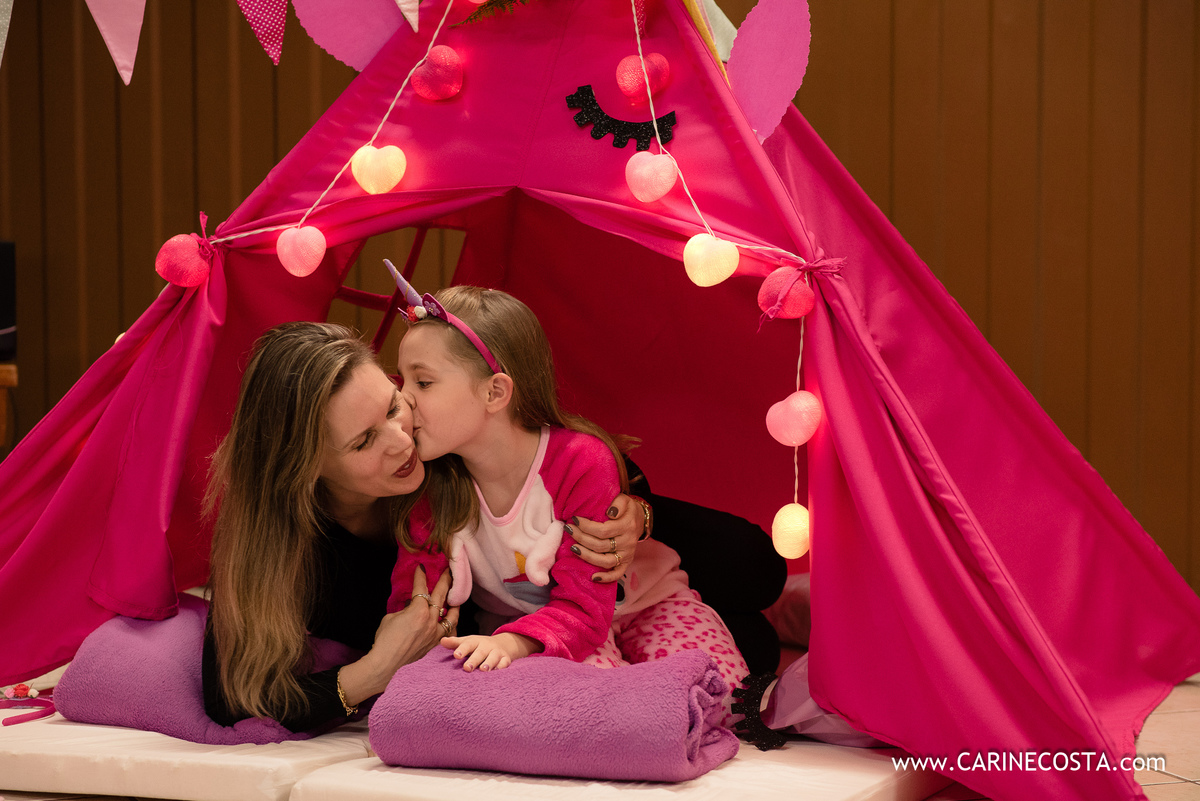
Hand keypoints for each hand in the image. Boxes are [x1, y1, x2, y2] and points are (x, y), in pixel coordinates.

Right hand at [338, 566, 458, 703]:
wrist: (387, 663)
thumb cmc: (385, 640)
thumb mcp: (391, 617)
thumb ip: (404, 609)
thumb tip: (411, 606)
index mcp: (418, 610)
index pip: (421, 588)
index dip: (421, 576)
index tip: (421, 567)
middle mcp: (430, 619)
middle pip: (441, 595)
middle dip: (445, 581)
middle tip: (448, 571)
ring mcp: (435, 632)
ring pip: (451, 614)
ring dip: (454, 602)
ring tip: (456, 595)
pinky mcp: (435, 643)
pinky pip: (449, 631)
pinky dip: (451, 624)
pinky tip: (452, 620)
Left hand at [441, 632, 540, 671]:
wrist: (502, 644)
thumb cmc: (478, 646)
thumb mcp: (467, 642)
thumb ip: (455, 643)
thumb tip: (441, 641)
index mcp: (475, 641)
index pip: (468, 644)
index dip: (462, 649)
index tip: (456, 655)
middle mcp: (487, 646)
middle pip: (480, 652)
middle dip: (474, 660)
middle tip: (466, 668)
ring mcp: (497, 652)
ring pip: (493, 657)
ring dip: (489, 663)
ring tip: (483, 670)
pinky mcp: (506, 659)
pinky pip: (505, 663)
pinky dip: (501, 668)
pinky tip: (497, 674)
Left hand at [568, 493, 642, 581]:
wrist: (640, 520)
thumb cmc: (627, 509)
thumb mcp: (624, 500)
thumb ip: (618, 503)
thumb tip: (611, 512)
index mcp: (627, 526)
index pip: (603, 530)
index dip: (587, 526)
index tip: (574, 519)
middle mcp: (627, 542)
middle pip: (600, 545)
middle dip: (581, 538)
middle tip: (569, 529)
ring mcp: (627, 554)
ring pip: (605, 561)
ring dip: (587, 556)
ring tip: (573, 548)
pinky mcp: (626, 563)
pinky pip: (617, 574)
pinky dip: (606, 578)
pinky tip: (593, 577)